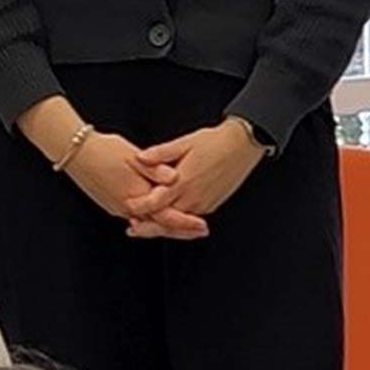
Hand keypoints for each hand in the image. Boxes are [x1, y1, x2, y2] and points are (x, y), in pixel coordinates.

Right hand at [64, 132, 206, 240]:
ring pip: (148, 224)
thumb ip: (155, 168)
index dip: (186, 222)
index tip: (202, 225)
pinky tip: (159, 218)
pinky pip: (138, 218)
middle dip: (181, 231)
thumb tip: (175, 177)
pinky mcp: (113, 205)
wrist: (76, 153)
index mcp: (136, 194)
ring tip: (185, 228)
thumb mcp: (132, 155)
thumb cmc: (104, 150)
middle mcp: (128, 207)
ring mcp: (118, 208)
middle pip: (159, 225)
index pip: (166, 216)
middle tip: (200, 232)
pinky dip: (152, 221)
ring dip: (167, 227)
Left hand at [123, 120, 265, 236]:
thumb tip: (139, 158)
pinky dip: (178, 222)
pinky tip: (170, 218)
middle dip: (148, 226)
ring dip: (162, 226)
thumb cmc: (214, 142)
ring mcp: (204, 204)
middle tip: (133, 227)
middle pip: (165, 220)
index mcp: (183, 182)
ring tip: (147, 225)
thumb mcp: (184, 143)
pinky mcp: (211, 205)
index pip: (155, 203)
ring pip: (178, 223)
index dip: (139, 206)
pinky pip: (190, 218)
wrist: (242, 145)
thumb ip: (160, 154)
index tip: (127, 205)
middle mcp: (193, 197)